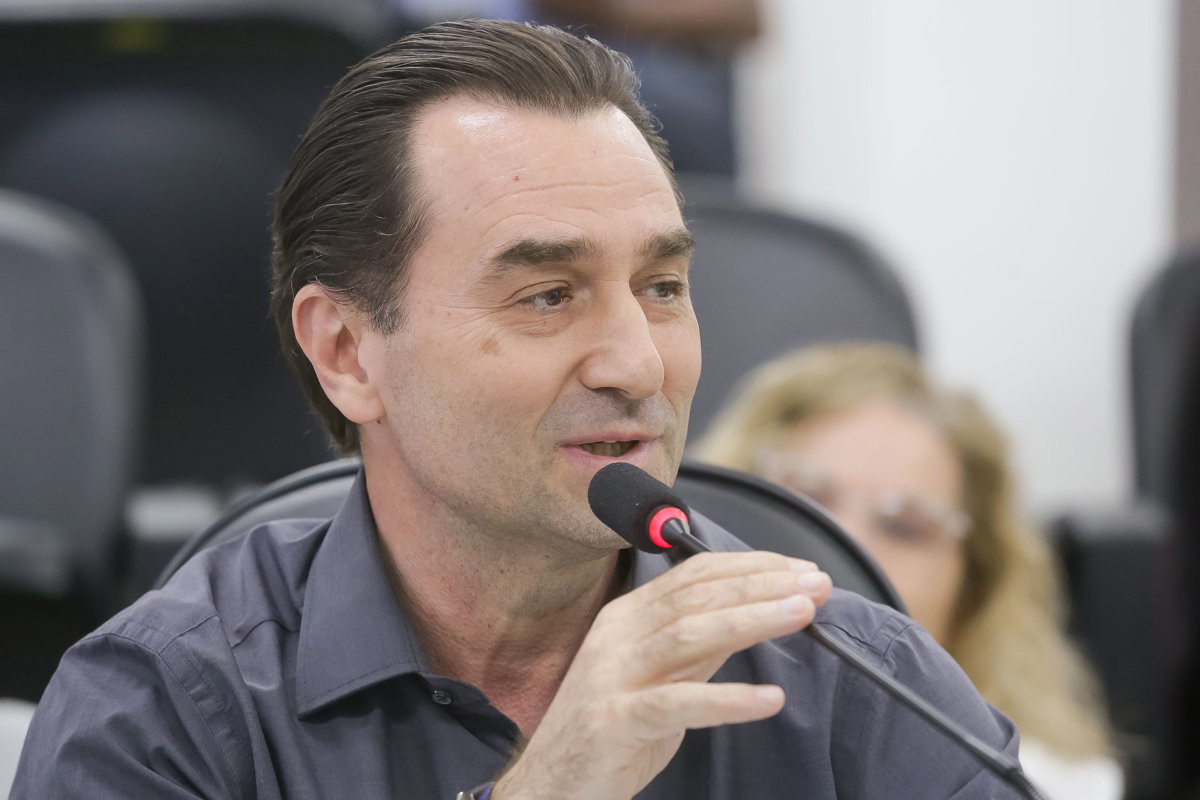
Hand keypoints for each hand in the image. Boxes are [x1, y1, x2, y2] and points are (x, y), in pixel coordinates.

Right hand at [491, 551, 831, 799]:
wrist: (550, 786)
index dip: (751, 566)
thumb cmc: (609, 731)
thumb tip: (753, 614)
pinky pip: (677, 705)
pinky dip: (726, 700)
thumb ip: (698, 648)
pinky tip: (768, 699)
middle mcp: (618, 636)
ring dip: (750, 620)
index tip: (800, 568)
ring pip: (687, 635)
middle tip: (816, 583)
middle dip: (761, 584)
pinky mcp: (614, 721)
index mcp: (627, 617)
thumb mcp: (659, 678)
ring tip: (802, 615)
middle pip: (696, 596)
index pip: (694, 575)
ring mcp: (612, 676)